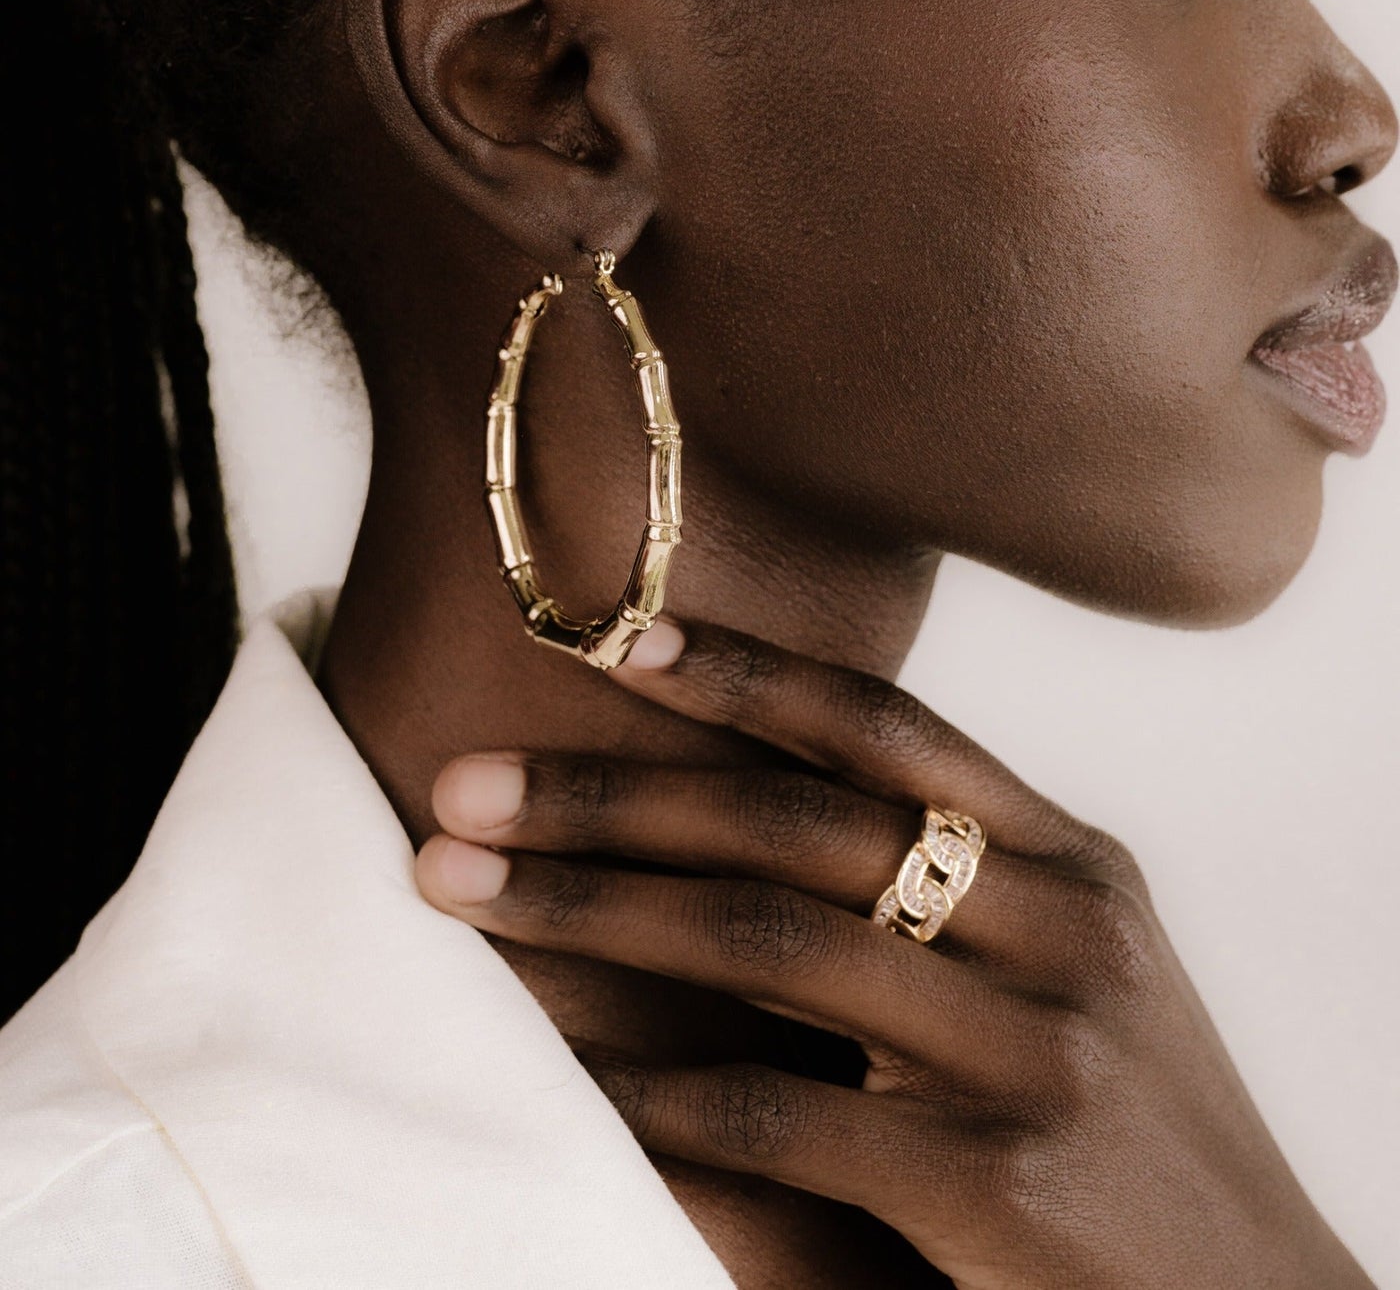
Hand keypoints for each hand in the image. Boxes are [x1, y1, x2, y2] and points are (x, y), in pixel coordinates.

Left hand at [415, 621, 1372, 1289]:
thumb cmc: (1142, 1147)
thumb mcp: (1087, 982)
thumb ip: (972, 892)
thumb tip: (773, 826)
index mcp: (1080, 865)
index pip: (886, 729)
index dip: (744, 673)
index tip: (614, 638)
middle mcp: (1064, 929)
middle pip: (793, 821)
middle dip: (608, 794)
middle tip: (462, 784)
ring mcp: (1038, 1051)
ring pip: (766, 940)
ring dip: (591, 909)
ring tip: (461, 890)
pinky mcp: (1001, 1183)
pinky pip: (782, 1113)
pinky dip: (661, 1090)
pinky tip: (576, 1077)